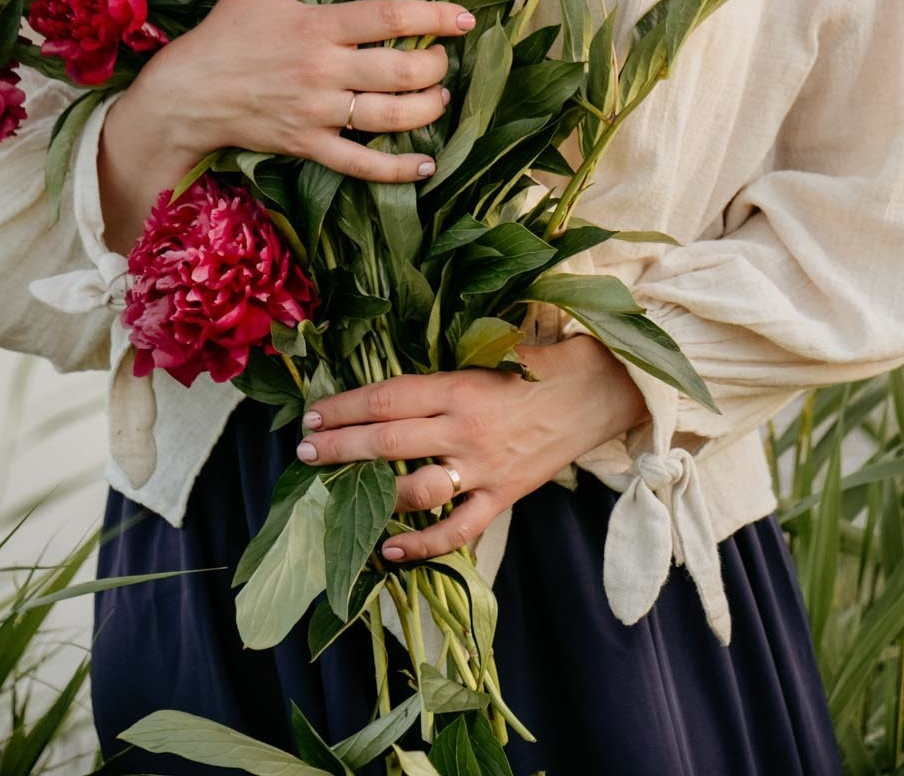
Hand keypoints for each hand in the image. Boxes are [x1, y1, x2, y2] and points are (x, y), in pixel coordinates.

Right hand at [124, 0, 476, 185]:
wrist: (187, 92)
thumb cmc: (227, 30)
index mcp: (317, 25)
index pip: (390, 18)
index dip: (435, 16)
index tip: (465, 17)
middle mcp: (323, 70)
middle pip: (401, 70)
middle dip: (436, 66)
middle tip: (443, 59)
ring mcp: (317, 113)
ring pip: (389, 117)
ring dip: (427, 108)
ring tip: (438, 97)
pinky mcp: (308, 146)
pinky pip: (360, 164)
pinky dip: (397, 169)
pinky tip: (426, 164)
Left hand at [294, 336, 650, 562]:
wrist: (600, 391)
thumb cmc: (541, 363)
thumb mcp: (490, 352)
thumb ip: (444, 371)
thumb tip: (390, 382)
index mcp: (460, 386)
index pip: (386, 397)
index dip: (344, 407)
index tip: (312, 414)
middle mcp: (465, 429)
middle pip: (387, 441)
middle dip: (339, 447)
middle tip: (303, 452)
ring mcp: (484, 469)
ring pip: (415, 489)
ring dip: (370, 493)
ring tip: (335, 491)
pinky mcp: (503, 498)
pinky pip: (457, 530)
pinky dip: (422, 545)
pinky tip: (389, 551)